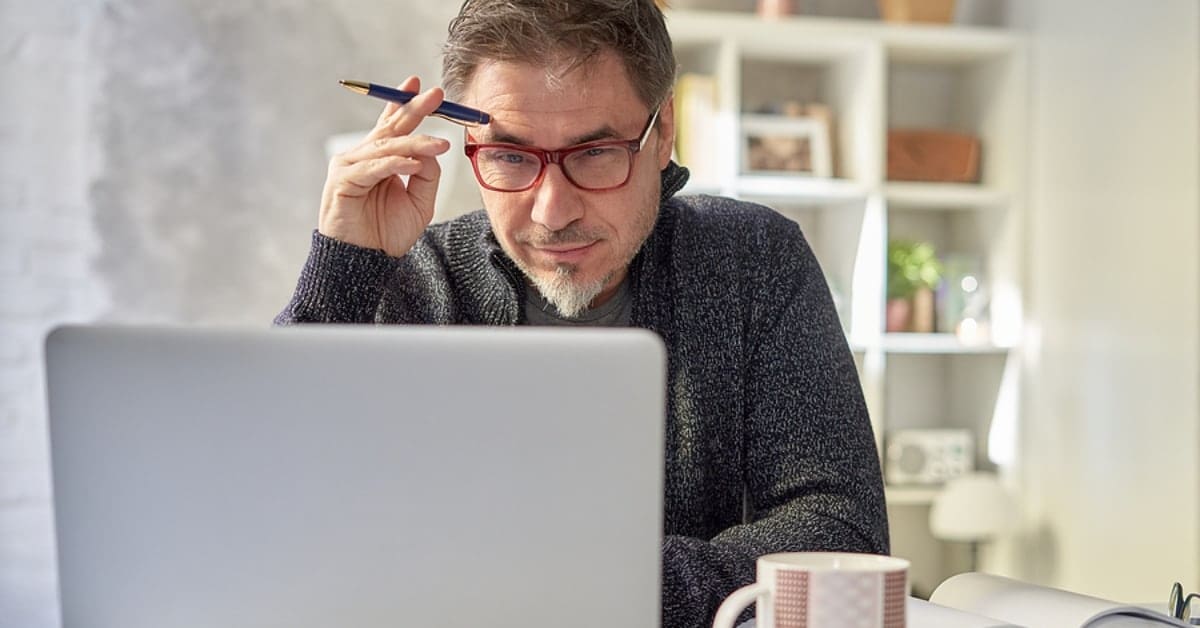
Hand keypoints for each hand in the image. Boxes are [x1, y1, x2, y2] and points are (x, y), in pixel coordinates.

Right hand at [318, 76, 450, 256]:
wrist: (367, 262)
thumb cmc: (388, 234)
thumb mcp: (420, 202)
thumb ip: (427, 176)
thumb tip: (432, 152)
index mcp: (378, 159)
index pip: (391, 124)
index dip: (403, 103)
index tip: (419, 83)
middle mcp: (361, 158)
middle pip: (389, 128)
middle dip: (413, 109)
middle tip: (434, 94)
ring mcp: (348, 168)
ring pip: (385, 148)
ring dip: (415, 144)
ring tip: (441, 144)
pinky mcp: (342, 183)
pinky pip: (373, 168)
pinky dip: (394, 164)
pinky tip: (413, 164)